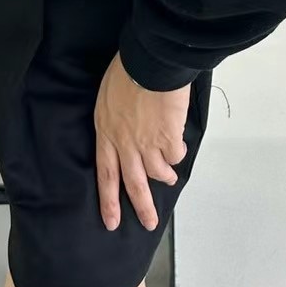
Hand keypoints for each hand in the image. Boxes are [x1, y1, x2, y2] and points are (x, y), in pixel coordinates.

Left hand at [94, 51, 190, 230]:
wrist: (149, 62)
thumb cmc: (127, 69)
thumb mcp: (107, 95)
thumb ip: (114, 118)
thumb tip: (123, 127)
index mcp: (106, 132)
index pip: (105, 174)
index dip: (109, 199)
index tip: (112, 220)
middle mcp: (125, 144)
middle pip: (133, 183)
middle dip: (142, 207)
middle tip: (149, 224)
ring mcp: (148, 143)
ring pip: (157, 172)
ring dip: (165, 177)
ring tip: (170, 178)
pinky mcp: (169, 137)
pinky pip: (175, 155)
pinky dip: (178, 154)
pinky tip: (179, 147)